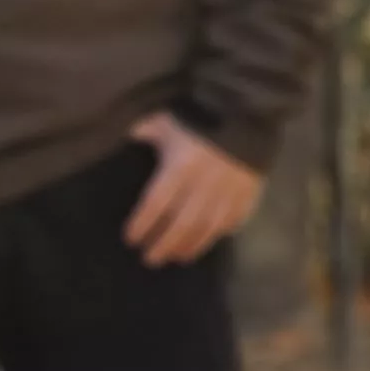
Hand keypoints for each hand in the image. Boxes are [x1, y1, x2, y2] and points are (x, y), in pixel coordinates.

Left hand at [124, 112, 261, 265]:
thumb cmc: (199, 116)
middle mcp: (203, 186)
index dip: (142, 224)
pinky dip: (220, 233)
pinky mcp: (248, 193)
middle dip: (164, 244)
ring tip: (177, 257)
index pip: (155, 204)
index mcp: (180, 167)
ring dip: (191, 245)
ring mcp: (228, 192)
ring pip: (207, 227)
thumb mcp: (166, 119)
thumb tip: (120, 135)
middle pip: (180, 224)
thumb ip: (144, 131)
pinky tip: (209, 239)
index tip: (131, 239)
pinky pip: (234, 219)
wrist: (246, 111)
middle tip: (150, 259)